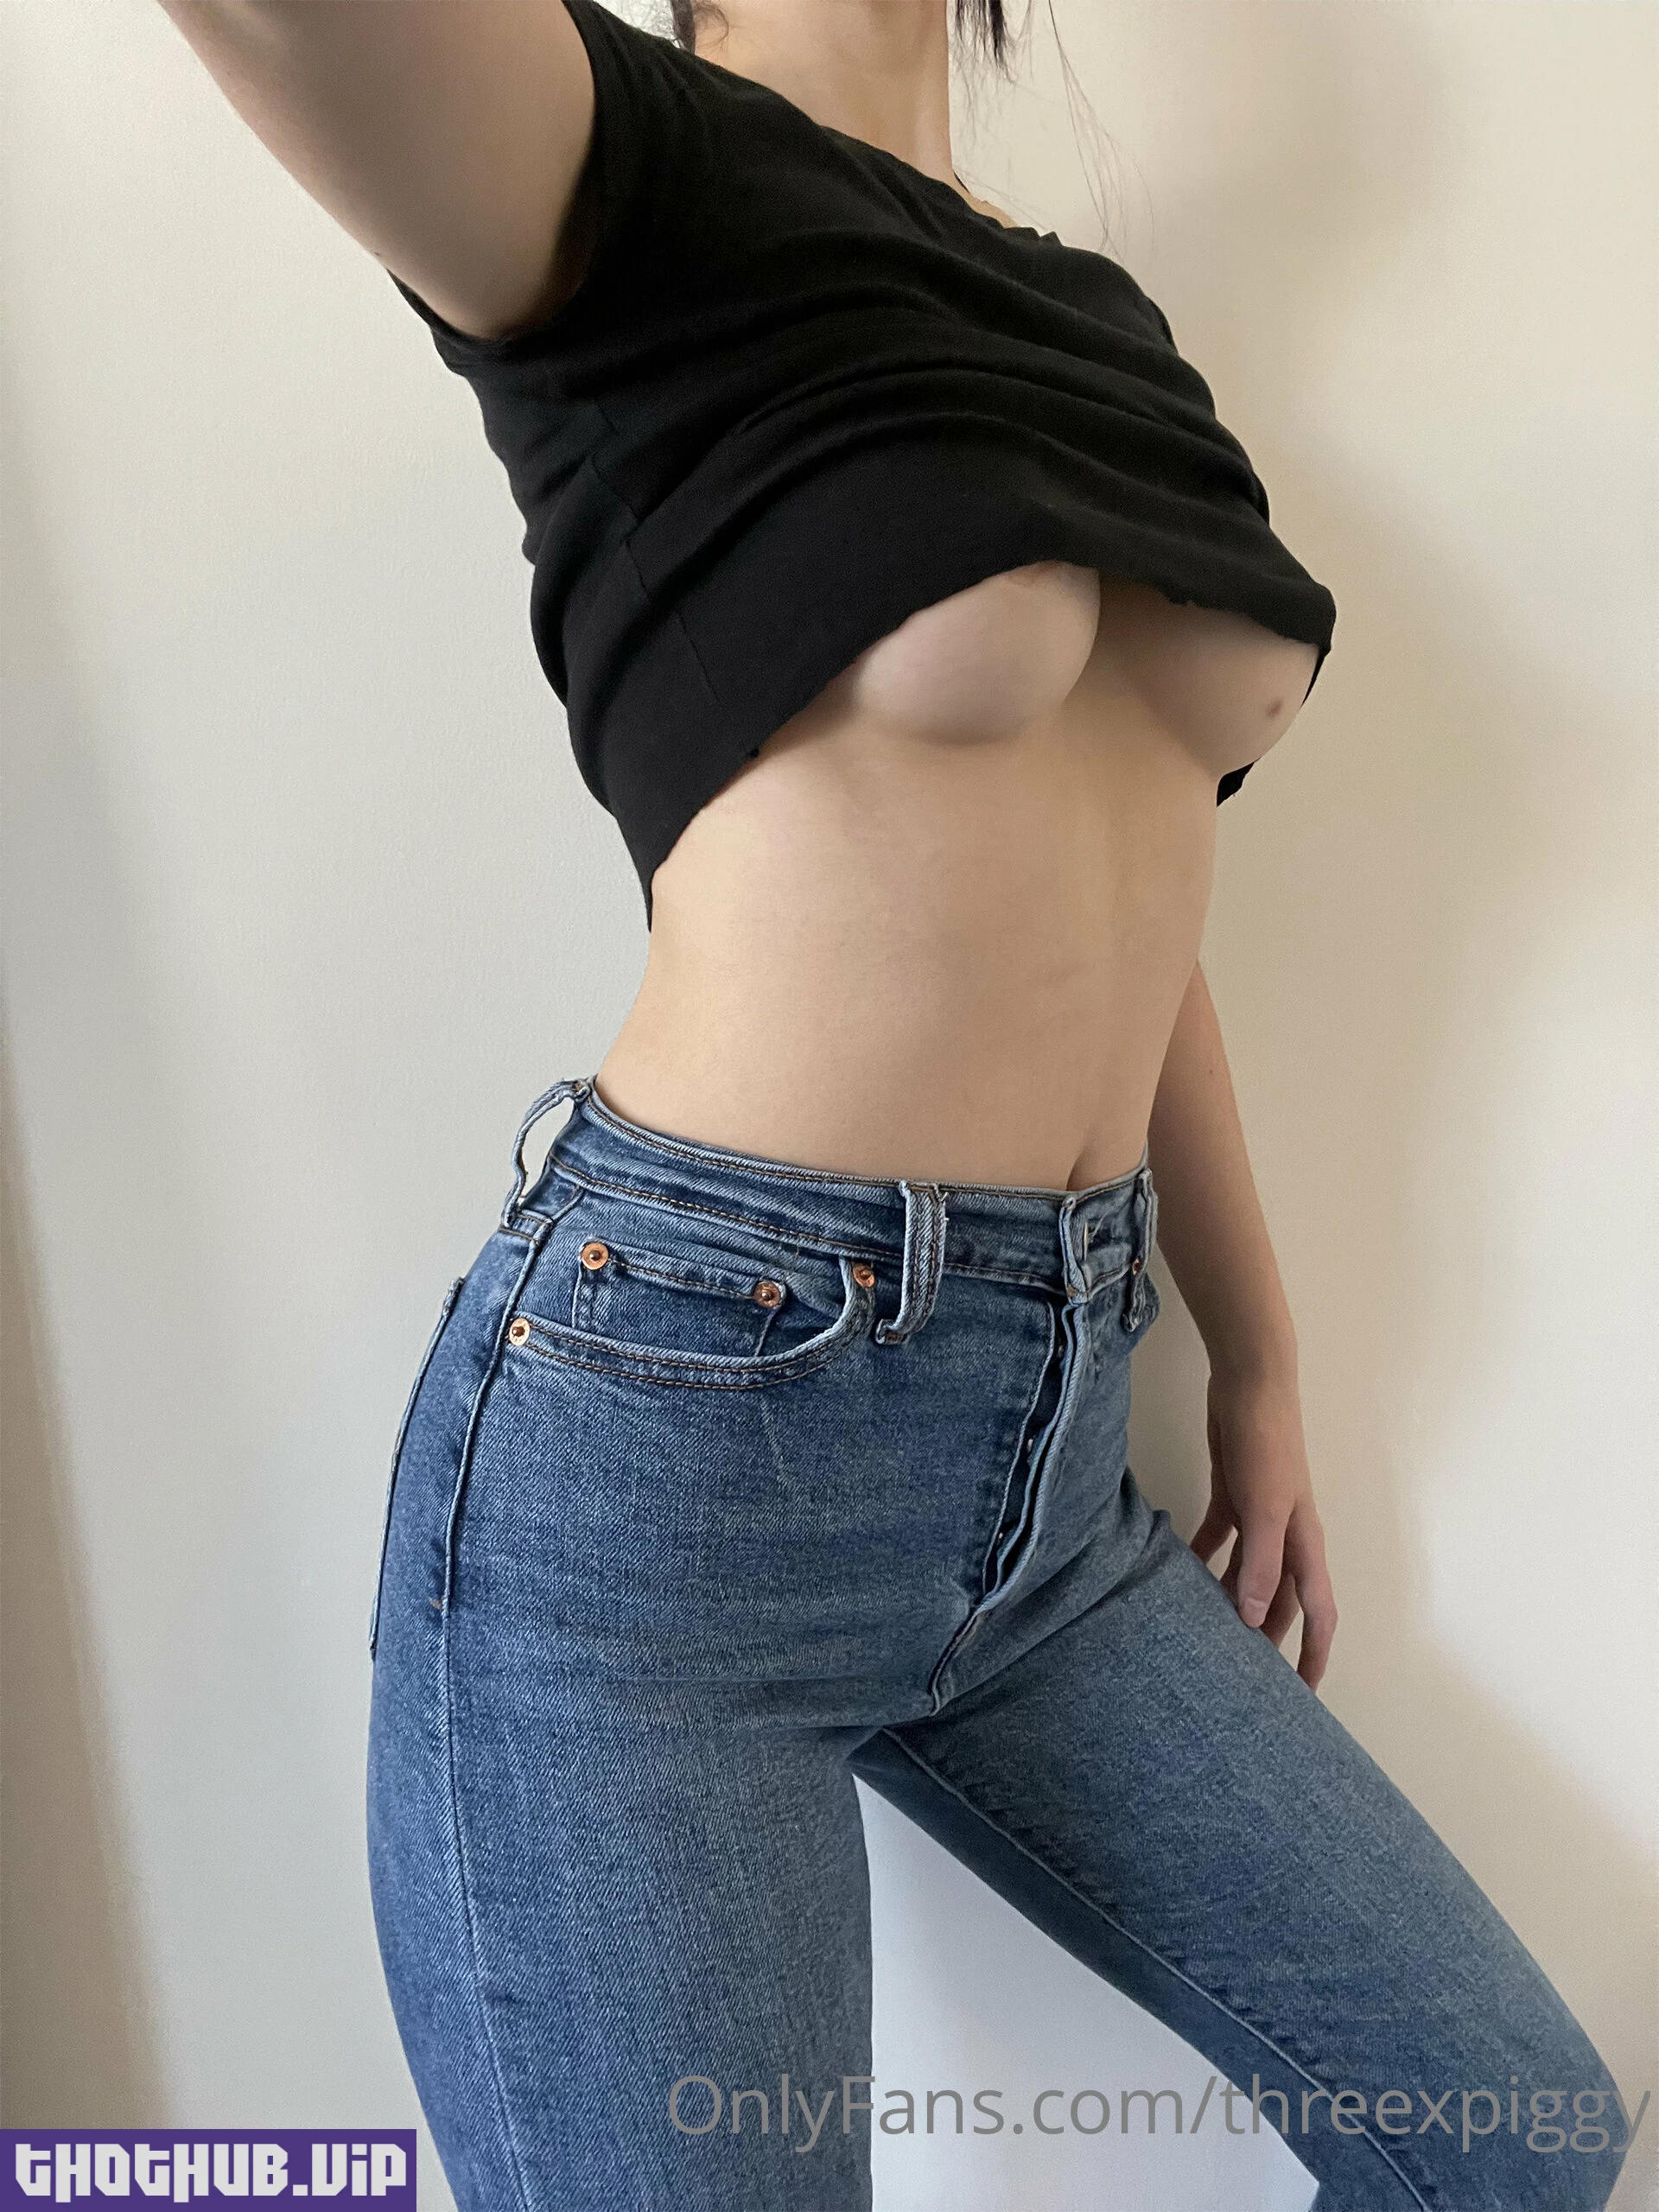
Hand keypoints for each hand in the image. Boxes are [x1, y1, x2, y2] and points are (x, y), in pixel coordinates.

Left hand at [1188, 1370, 1337, 1690]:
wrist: (1251, 1382)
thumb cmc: (1267, 1444)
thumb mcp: (1265, 1506)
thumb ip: (1260, 1562)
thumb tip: (1251, 1620)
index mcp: (1303, 1544)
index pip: (1318, 1613)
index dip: (1314, 1655)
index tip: (1303, 1696)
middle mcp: (1285, 1535)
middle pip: (1281, 1600)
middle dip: (1267, 1638)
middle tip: (1242, 1676)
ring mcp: (1259, 1515)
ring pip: (1248, 1573)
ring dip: (1231, 1602)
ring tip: (1205, 1633)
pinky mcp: (1232, 1495)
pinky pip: (1218, 1540)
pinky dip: (1203, 1559)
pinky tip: (1177, 1575)